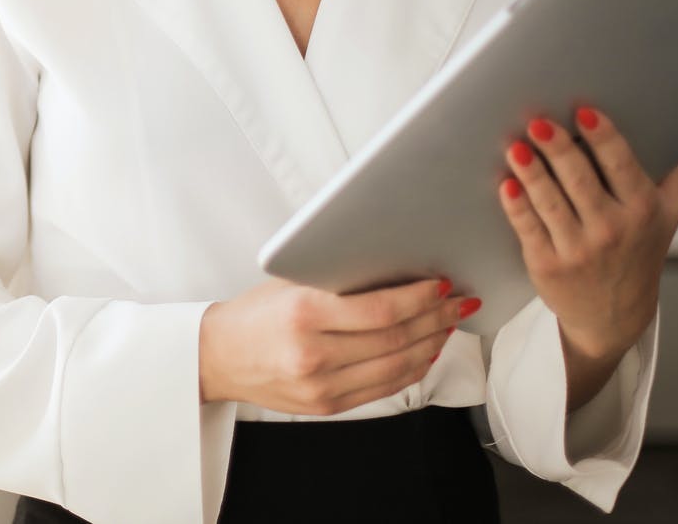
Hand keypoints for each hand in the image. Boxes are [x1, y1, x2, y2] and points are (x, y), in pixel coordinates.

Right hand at [197, 275, 481, 413]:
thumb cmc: (254, 314)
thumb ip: (338, 281)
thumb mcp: (289, 283)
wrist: (219, 356)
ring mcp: (322, 386)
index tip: (440, 284)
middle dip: (435, 318)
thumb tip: (398, 271)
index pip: (378, 310)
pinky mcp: (328, 406)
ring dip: (432, 344)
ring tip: (448, 323)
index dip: (418, 298)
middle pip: (394, 339)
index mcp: (302, 314)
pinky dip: (413, 368)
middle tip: (458, 301)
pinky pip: (384, 387)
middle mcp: (312, 354)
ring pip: (397, 367)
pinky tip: (426, 350)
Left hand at [498, 102, 677, 368]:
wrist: (616, 315)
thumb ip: (669, 171)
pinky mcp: (547, 264)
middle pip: (580, 179)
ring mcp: (578, 250)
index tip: (584, 112)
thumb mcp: (668, 214)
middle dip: (557, 148)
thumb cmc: (639, 253)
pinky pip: (528, 228)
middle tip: (538, 122)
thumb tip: (670, 125)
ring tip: (516, 147)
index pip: (621, 166)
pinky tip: (507, 184)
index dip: (602, 137)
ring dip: (530, 172)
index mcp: (642, 210)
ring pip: (550, 202)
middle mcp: (612, 230)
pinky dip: (516, 205)